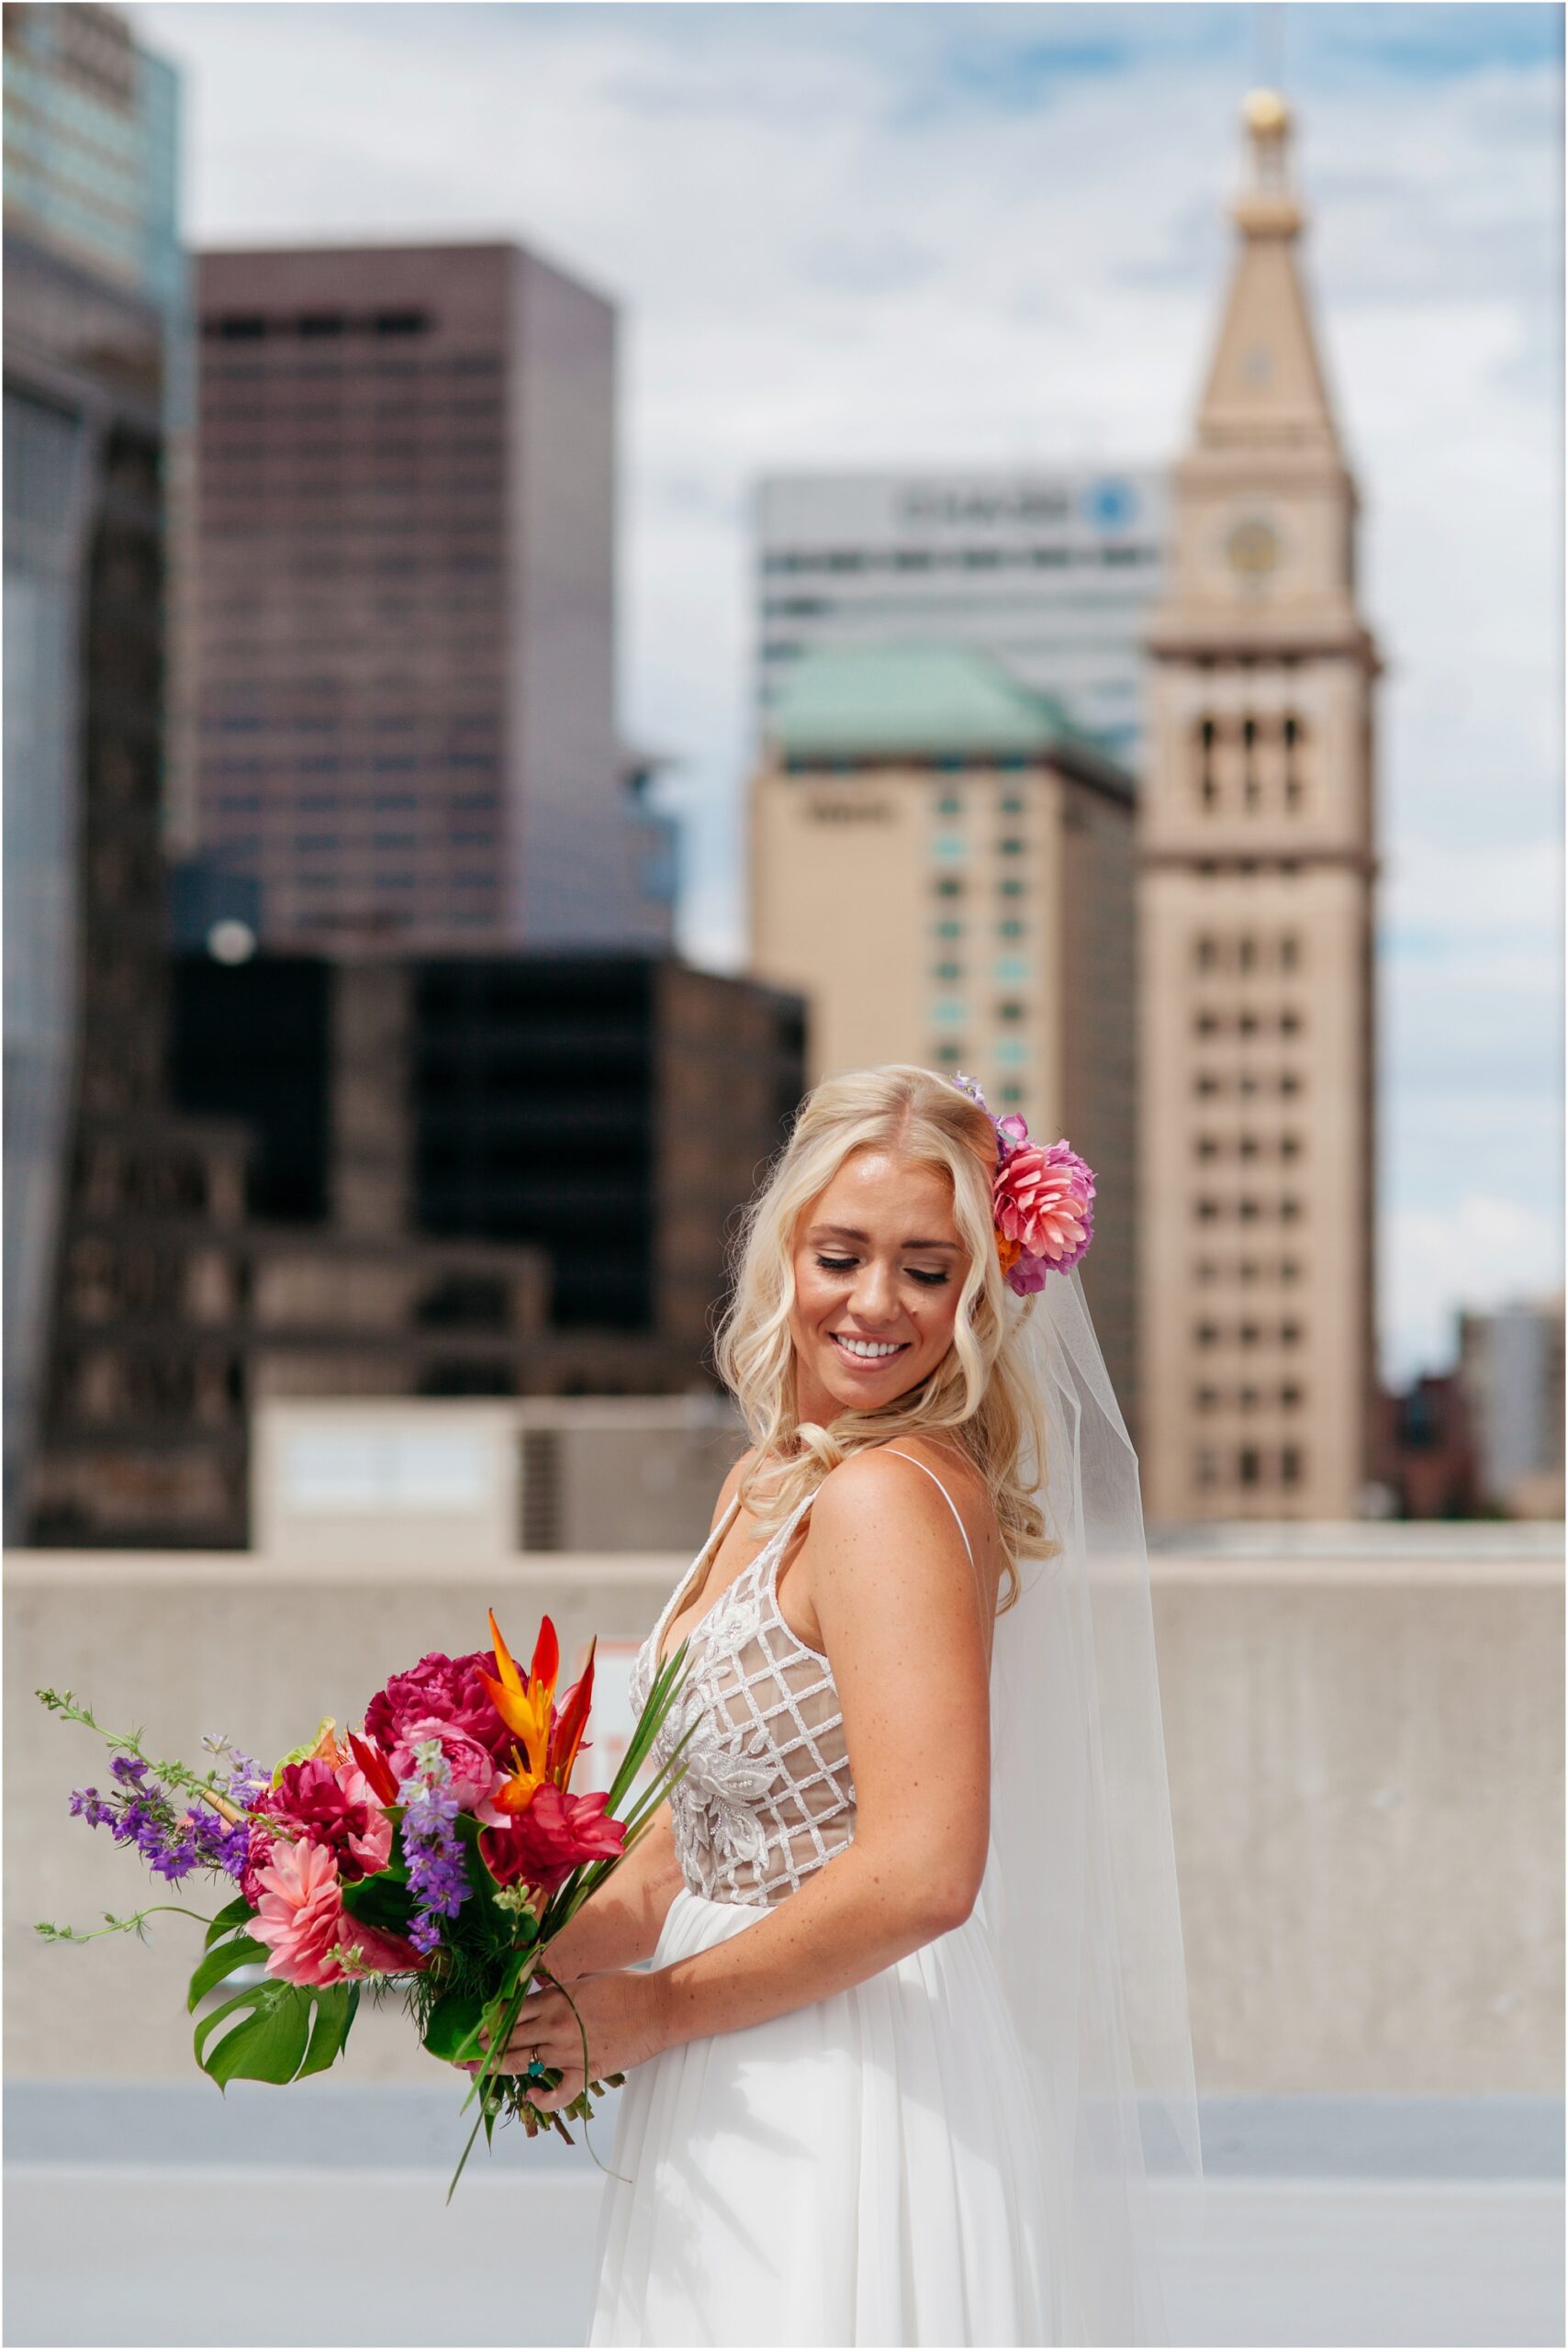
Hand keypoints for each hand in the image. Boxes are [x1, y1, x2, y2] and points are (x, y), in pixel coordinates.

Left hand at [483, 1971, 666, 2110]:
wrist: (657, 2006)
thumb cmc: (625, 1986)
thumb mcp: (585, 1979)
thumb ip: (560, 1989)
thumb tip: (539, 1992)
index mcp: (555, 1997)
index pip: (511, 2011)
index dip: (489, 2021)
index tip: (475, 2029)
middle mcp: (554, 2024)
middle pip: (509, 2038)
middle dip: (483, 2047)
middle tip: (463, 2056)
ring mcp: (568, 2050)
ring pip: (523, 2063)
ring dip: (499, 2067)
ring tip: (480, 2071)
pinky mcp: (586, 2071)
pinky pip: (558, 2093)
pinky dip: (543, 2099)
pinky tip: (532, 2097)